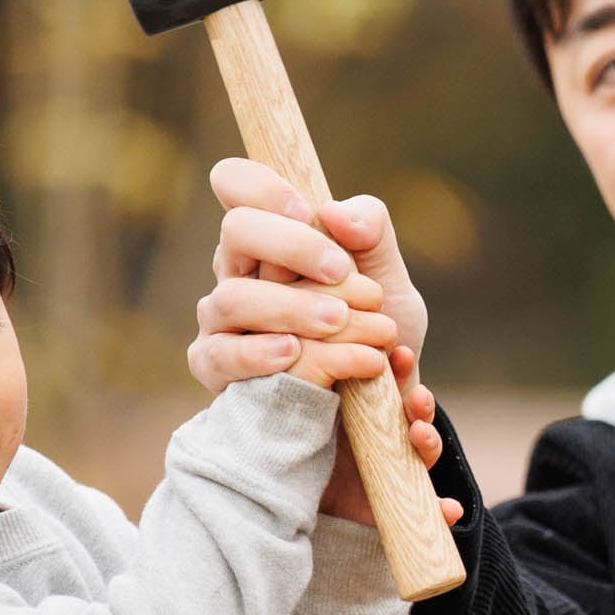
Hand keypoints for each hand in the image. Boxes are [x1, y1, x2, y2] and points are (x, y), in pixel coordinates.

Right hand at [187, 159, 456, 528]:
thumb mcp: (392, 288)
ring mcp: (224, 330)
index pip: (239, 188)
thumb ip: (373, 237)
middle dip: (291, 246)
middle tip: (342, 272)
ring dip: (291, 308)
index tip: (305, 208)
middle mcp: (239, 279)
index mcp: (275, 247)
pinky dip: (259, 357)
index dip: (260, 186)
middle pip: (234, 236)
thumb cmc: (377, 344)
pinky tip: (291, 355)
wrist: (384, 428)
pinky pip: (222, 360)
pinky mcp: (223, 381)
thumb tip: (336, 213)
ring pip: (229, 301)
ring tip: (343, 323)